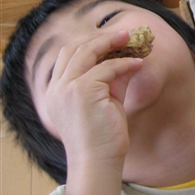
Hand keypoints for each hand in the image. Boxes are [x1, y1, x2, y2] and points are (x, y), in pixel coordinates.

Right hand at [43, 31, 141, 169]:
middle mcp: (56, 87)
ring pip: (88, 52)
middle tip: (125, 34)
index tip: (112, 39)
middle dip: (100, 38)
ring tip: (131, 40)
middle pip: (75, 48)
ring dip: (112, 43)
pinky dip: (125, 63)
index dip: (90, 43)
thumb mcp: (106, 100)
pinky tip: (138, 64)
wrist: (99, 161)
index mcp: (56, 91)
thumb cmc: (103, 135)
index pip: (68, 55)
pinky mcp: (83, 91)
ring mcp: (67, 88)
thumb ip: (112, 79)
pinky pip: (107, 68)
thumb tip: (128, 58)